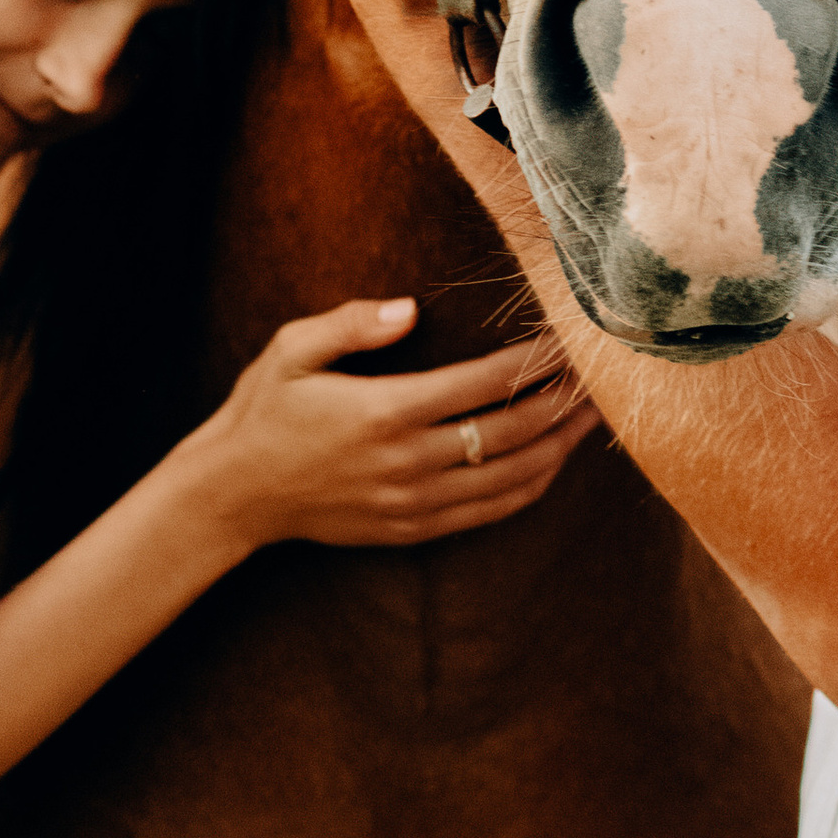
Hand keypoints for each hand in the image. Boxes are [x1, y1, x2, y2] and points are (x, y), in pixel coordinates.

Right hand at [178, 296, 595, 555]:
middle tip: (602, 377)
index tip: (566, 341)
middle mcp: (408, 460)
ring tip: (592, 418)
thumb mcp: (292, 350)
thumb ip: (351, 323)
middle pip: (511, 431)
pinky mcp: (411, 529)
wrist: (235, 492)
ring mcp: (412, 501)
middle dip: (563, 402)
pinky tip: (550, 463)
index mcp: (385, 410)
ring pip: (510, 477)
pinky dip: (529, 487)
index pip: (483, 383)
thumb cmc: (264, 411)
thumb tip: (410, 308)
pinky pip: (487, 512)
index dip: (532, 362)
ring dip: (559, 448)